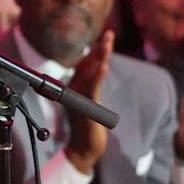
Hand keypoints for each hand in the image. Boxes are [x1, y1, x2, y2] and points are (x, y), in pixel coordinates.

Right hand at [64, 29, 112, 174]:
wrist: (82, 150)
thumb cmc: (87, 130)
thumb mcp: (89, 106)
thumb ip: (88, 91)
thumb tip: (94, 79)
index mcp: (76, 88)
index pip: (86, 65)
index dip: (97, 51)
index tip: (106, 38)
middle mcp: (74, 90)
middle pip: (88, 64)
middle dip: (100, 48)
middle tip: (110, 33)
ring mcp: (78, 97)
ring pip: (90, 72)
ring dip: (99, 57)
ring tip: (107, 44)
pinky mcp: (85, 106)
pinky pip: (92, 88)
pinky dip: (97, 76)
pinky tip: (103, 66)